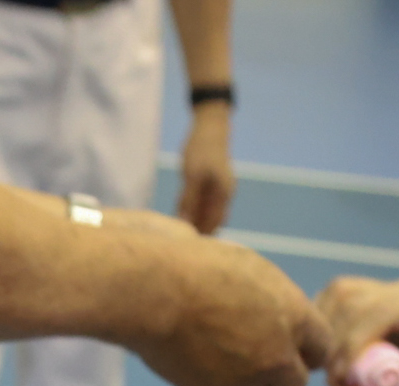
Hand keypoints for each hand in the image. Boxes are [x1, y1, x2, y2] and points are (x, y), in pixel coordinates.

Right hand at [139, 233, 331, 385]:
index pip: (321, 350)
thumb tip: (272, 313)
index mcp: (295, 316)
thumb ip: (272, 300)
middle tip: (258, 368)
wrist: (156, 290)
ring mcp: (244, 381)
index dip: (305, 352)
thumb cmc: (199, 266)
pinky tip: (194, 371)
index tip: (293, 352)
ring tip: (219, 366)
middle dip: (278, 380)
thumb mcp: (250, 268)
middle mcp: (278, 355)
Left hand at [177, 112, 235, 234]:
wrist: (209, 127)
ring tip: (175, 231)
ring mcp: (217, 189)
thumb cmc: (201, 149)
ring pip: (204, 213)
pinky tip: (177, 214)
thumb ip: (188, 199)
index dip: (202, 235)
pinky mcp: (208, 184)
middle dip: (196, 231)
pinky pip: (200, 204)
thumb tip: (183, 223)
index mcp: (224, 194)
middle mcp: (223, 194)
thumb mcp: (192, 175)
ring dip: (192, 221)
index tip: (184, 245)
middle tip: (177, 241)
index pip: (215, 223)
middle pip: (211, 221)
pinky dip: (190, 210)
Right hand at [316, 275, 398, 385]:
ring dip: (328, 333)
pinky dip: (329, 326)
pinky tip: (333, 355)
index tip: (341, 378)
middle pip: (355, 300)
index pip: (382, 311)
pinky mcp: (378, 295)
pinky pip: (340, 300)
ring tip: (334, 373)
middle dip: (337, 343)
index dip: (355, 343)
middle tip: (336, 385)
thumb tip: (362, 382)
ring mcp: (393, 287)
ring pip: (341, 295)